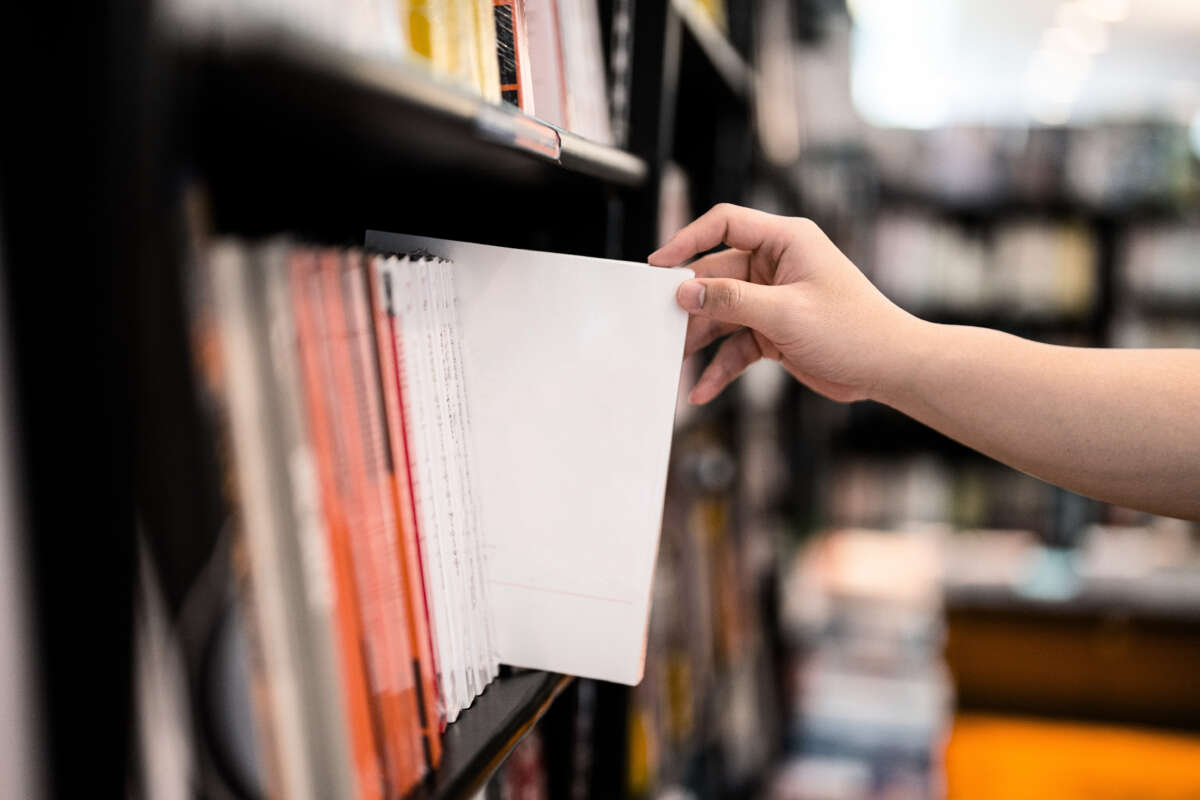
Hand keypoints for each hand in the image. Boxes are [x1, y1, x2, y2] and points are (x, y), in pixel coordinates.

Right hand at [650, 204, 922, 404]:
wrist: (890, 368)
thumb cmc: (855, 330)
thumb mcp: (785, 313)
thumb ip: (730, 300)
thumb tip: (685, 290)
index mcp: (785, 241)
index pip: (724, 224)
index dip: (688, 240)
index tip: (659, 265)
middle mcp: (777, 265)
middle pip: (716, 275)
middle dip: (690, 304)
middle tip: (660, 323)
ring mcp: (773, 299)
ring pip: (722, 313)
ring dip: (699, 339)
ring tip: (673, 361)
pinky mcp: (774, 331)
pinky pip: (736, 345)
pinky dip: (720, 366)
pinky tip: (703, 388)